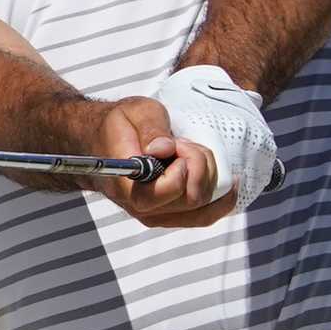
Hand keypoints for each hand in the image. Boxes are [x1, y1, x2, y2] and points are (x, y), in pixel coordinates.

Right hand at [89, 97, 237, 227]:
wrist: (102, 141)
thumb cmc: (119, 126)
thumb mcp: (135, 112)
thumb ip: (150, 128)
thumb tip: (163, 148)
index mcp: (125, 182)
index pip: (162, 193)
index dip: (181, 170)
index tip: (176, 146)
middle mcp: (139, 206)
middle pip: (190, 199)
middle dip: (198, 165)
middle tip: (182, 144)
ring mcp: (155, 215)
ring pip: (201, 207)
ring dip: (207, 175)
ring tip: (189, 154)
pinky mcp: (168, 215)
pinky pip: (203, 218)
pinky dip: (220, 200)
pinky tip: (228, 184)